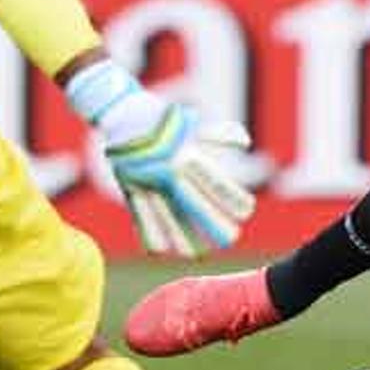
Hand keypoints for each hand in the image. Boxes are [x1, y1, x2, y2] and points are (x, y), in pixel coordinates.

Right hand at [64, 60, 256, 257]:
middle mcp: (170, 173)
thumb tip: (244, 143)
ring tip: (198, 254)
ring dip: (184, 238)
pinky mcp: (131, 190)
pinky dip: (150, 234)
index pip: (217, 183)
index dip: (233, 199)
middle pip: (197, 206)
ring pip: (169, 218)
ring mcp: (150, 183)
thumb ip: (222, 134)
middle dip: (215, 224)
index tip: (246, 212)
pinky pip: (141, 217)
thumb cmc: (165, 120)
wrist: (123, 114)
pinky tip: (161, 250)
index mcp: (189, 155)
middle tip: (230, 239)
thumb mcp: (193, 124)